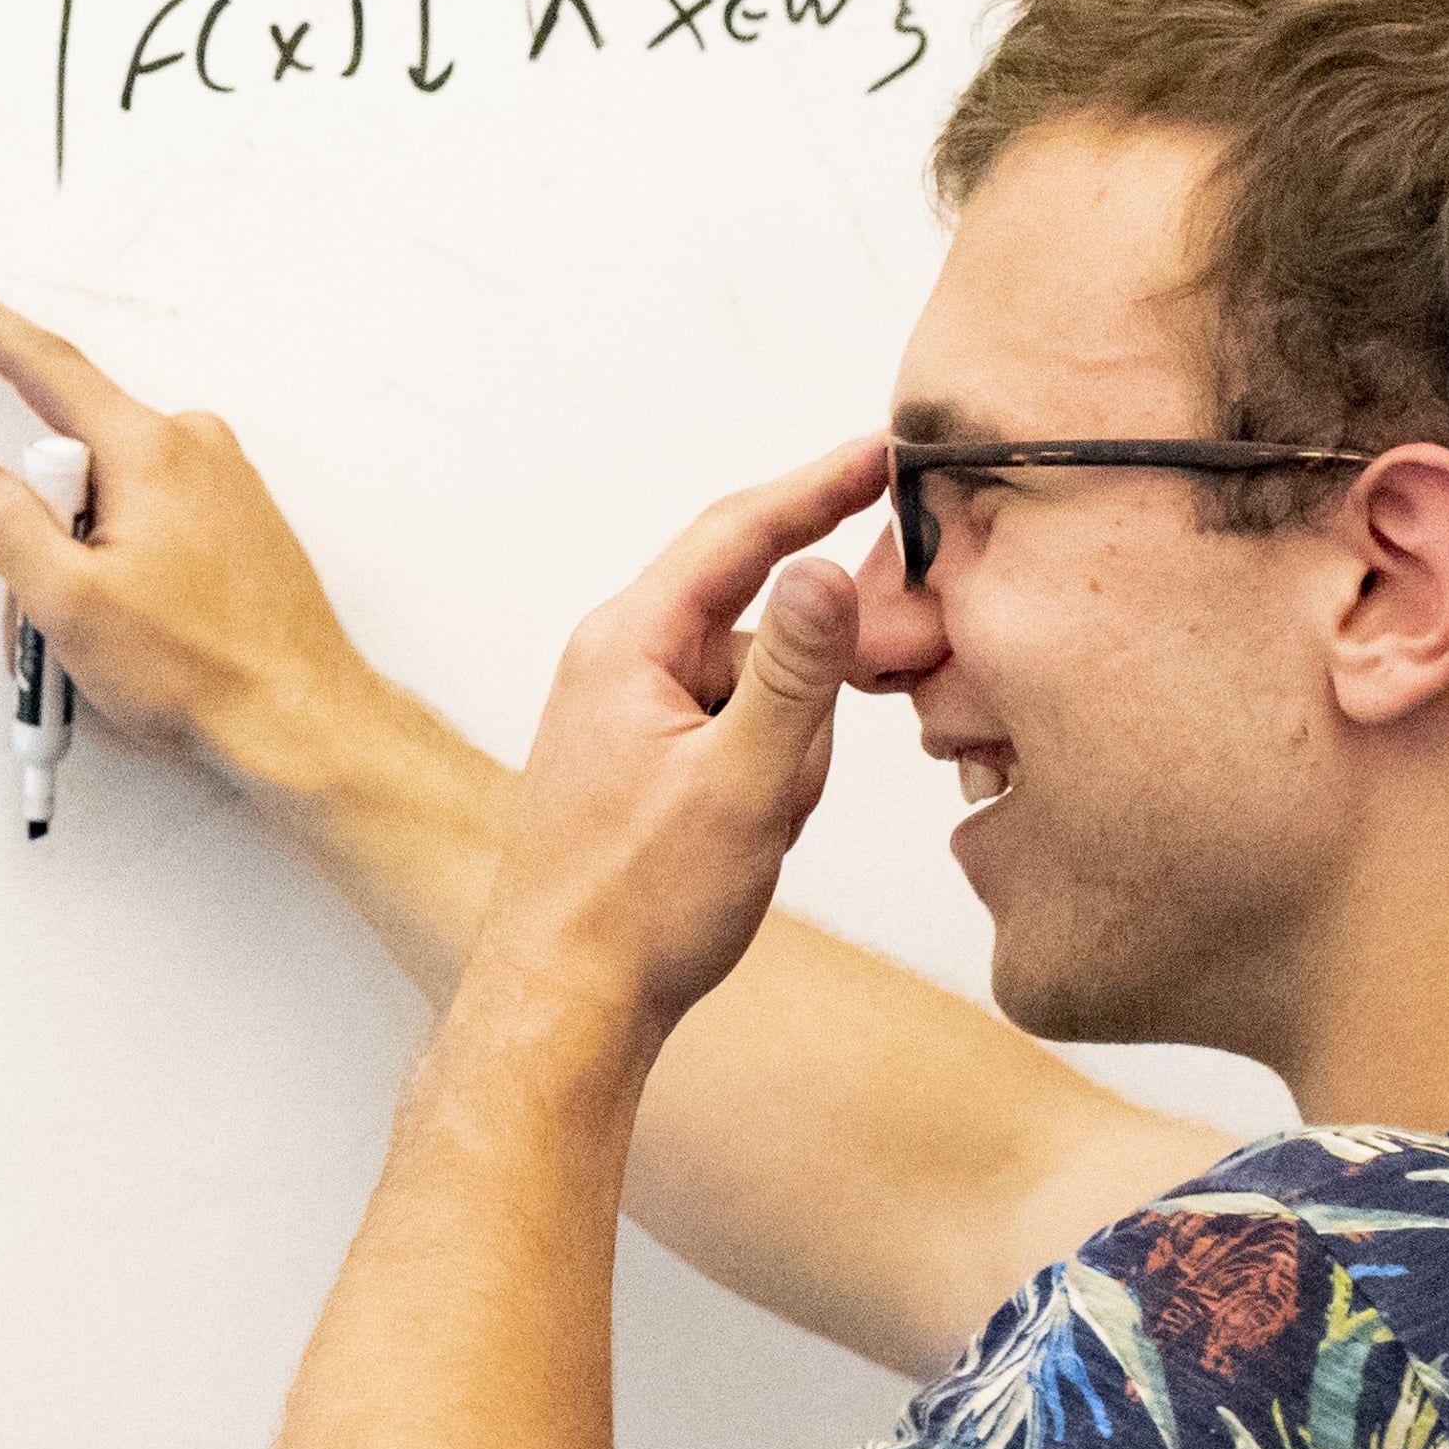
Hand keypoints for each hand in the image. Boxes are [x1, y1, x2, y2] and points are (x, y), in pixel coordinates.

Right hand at [0, 276, 410, 802]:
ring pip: (104, 507)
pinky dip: (123, 576)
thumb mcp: (69, 604)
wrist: (303, 725)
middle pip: (71, 463)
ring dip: (83, 568)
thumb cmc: (206, 671)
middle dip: (46, 533)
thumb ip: (4, 527)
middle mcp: (193, 451)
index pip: (47, 368)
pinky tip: (145, 636)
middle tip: (71, 604)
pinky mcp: (231, 527)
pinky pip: (144, 531)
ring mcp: (218, 488)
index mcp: (152, 451)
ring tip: (114, 640)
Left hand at [477, 438, 887, 1028]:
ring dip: (790, 748)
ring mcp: (629, 711)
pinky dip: (768, 774)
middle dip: (817, 671)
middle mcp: (619, 661)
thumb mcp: (741, 783)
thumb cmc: (639, 906)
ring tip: (764, 825)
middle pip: (757, 618)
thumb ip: (794, 673)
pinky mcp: (644, 758)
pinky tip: (752, 838)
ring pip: (757, 688)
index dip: (816, 488)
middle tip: (873, 693)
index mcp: (627, 644)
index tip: (881, 448)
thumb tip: (823, 567)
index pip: (736, 534)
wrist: (567, 1001)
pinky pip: (736, 733)